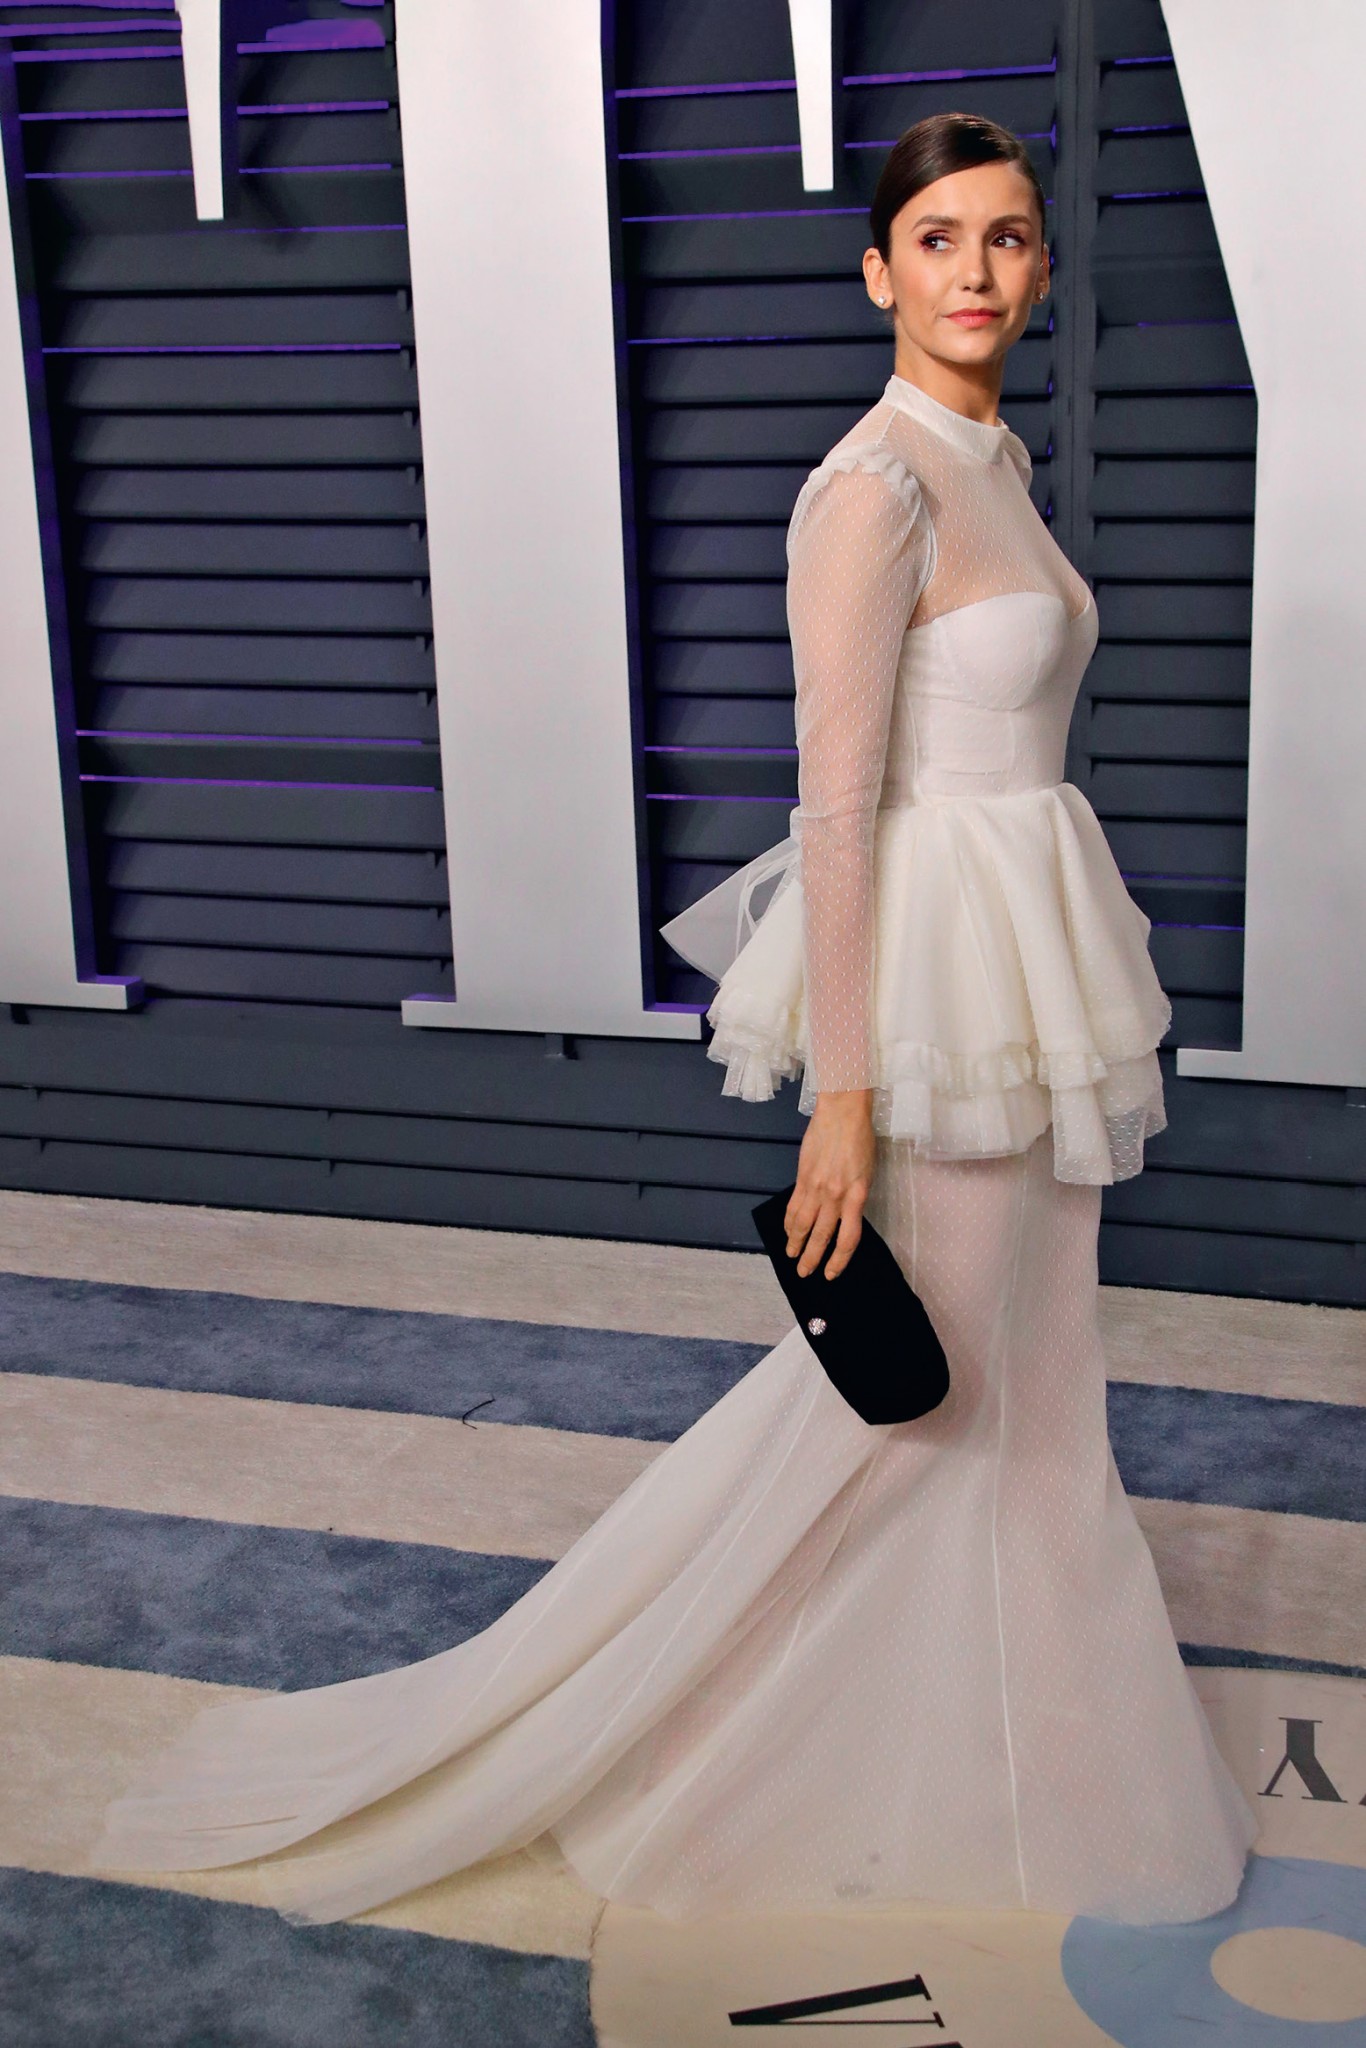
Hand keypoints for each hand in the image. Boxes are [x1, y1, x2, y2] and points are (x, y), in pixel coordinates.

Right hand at [785, 1088, 876, 1279]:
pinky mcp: (803, 1177)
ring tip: (791, 1256)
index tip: (832, 1273)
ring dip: (795, 1244)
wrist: (842, 1113)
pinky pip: (794, 1205)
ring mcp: (817, 1187)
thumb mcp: (867, 1173)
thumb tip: (845, 1216)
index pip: (848, 1239)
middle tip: (805, 1274)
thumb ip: (855, 1196)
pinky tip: (788, 1231)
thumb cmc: (861, 1139)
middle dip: (812, 1259)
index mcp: (857, 1196)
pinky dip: (789, 1222)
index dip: (839, 1260)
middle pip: (821, 1237)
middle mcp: (836, 1196)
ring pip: (802, 1224)